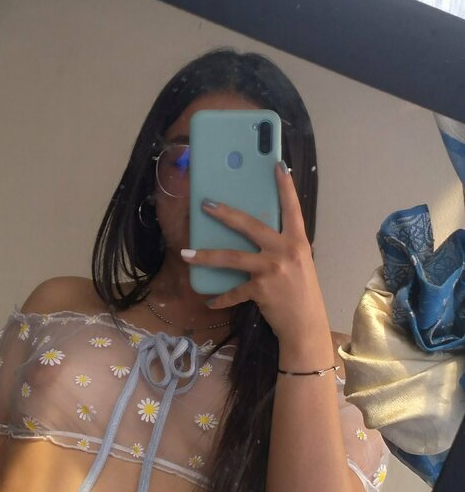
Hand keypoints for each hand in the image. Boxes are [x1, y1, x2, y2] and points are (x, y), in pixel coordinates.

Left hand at [182, 162, 328, 345]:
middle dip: (224, 214)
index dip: (285, 187)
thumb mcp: (299, 264)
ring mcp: (272, 269)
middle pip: (249, 226)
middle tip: (205, 204)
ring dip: (205, 256)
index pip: (292, 209)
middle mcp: (285, 251)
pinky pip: (232, 291)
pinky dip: (219, 298)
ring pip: (231, 257)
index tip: (277, 166)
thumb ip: (282, 247)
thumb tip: (259, 236)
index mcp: (297, 242)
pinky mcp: (260, 289)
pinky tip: (209, 301)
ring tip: (186, 254)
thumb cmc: (301, 293)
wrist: (305, 325)